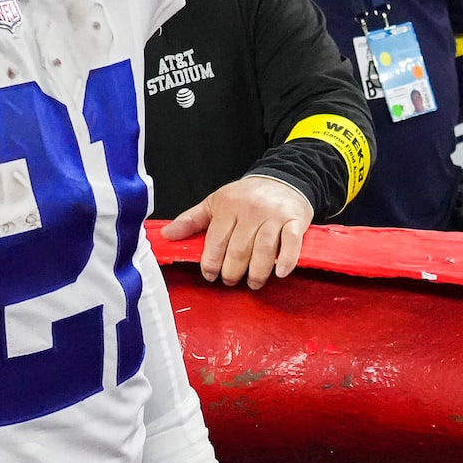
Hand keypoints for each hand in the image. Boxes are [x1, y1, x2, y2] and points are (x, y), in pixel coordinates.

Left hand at [160, 175, 313, 287]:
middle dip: (232, 271)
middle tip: (231, 281)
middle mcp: (251, 211)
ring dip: (257, 272)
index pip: (216, 239)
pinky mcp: (296, 221)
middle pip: (239, 249)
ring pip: (264, 250)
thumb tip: (166, 235)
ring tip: (253, 283)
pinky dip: (286, 260)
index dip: (211, 261)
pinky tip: (280, 273)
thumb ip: (191, 220)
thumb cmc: (246, 196)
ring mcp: (275, 217)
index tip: (210, 275)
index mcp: (229, 207)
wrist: (284, 179)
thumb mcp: (216, 203)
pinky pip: (291, 243)